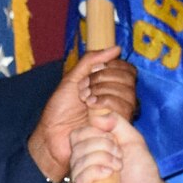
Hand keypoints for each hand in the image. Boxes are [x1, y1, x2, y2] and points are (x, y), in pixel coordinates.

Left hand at [28, 48, 138, 182]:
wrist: (53, 134)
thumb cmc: (60, 110)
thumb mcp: (73, 78)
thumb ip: (91, 61)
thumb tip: (116, 48)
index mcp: (109, 87)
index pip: (128, 71)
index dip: (114, 66)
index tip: (93, 70)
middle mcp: (118, 100)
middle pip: (130, 80)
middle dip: (105, 78)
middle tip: (85, 87)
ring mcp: (120, 115)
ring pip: (128, 94)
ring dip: (103, 91)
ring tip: (85, 99)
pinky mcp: (118, 128)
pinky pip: (124, 108)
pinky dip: (105, 102)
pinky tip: (90, 108)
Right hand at [69, 111, 173, 182]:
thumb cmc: (142, 173)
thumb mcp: (132, 139)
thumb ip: (116, 123)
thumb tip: (96, 115)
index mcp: (88, 154)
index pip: (77, 135)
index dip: (95, 132)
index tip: (115, 141)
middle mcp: (80, 169)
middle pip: (77, 145)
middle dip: (102, 146)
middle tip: (120, 157)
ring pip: (78, 161)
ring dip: (103, 159)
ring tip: (118, 167)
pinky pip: (80, 179)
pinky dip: (95, 171)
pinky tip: (109, 175)